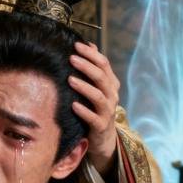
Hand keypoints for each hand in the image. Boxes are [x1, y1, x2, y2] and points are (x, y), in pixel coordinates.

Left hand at [69, 42, 119, 173]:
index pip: (104, 64)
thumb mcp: (96, 87)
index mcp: (110, 84)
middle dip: (87, 66)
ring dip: (84, 87)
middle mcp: (112, 96)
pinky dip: (84, 111)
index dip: (91, 54)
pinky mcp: (101, 126)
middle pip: (101, 78)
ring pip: (99, 96)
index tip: (76, 45)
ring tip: (70, 79)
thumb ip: (94, 67)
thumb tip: (89, 44)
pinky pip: (93, 118)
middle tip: (71, 58)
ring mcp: (107, 112)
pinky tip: (73, 105)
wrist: (103, 138)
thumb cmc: (95, 108)